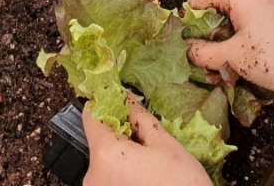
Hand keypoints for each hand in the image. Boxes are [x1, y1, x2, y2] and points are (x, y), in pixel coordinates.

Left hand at [82, 94, 209, 185]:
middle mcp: (92, 176)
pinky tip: (143, 178)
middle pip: (99, 140)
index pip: (91, 115)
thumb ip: (139, 116)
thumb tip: (125, 96)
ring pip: (104, 160)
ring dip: (121, 156)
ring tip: (149, 164)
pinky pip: (107, 178)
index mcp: (106, 155)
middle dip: (119, 134)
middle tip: (146, 139)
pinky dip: (121, 173)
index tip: (121, 101)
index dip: (106, 103)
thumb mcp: (165, 144)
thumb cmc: (182, 185)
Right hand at [185, 0, 273, 94]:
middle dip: (209, 18)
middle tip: (204, 43)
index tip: (187, 37)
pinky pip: (254, 0)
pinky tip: (246, 39)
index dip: (191, 18)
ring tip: (226, 45)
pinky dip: (244, 16)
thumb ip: (204, 52)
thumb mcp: (233, 58)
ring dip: (227, 18)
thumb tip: (188, 48)